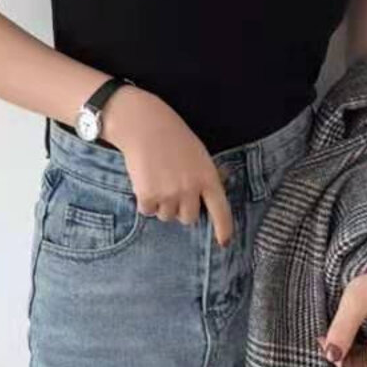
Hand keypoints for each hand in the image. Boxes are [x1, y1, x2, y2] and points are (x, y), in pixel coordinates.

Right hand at [101, 85, 233, 246]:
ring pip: (166, 216)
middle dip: (180, 209)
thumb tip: (209, 199)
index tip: (223, 243)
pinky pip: (147, 211)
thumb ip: (204, 177)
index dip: (223, 229)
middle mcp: (191, 189)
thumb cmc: (172, 135)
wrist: (143, 124)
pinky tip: (144, 180)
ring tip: (156, 180)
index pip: (221, 210)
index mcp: (208, 177)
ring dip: (161, 205)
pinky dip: (144, 201)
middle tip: (171, 190)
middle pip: (188, 218)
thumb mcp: (198, 154)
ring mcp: (169, 194)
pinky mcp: (148, 196)